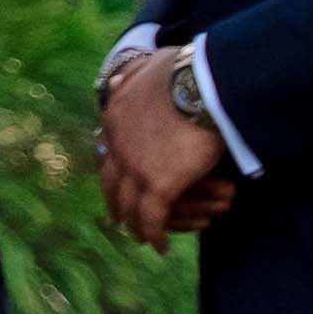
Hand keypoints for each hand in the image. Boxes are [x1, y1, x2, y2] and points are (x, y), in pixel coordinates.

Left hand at [94, 48, 237, 243]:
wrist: (204, 84)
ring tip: (142, 236)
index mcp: (115, 117)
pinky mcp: (160, 186)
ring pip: (129, 206)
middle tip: (120, 217)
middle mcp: (117, 145)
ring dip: (135, 224)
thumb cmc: (186, 71)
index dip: (114, 168)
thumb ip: (130, 77)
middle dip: (116, 202)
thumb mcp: (148, 67)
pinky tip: (159, 246)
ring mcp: (136, 168)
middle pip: (111, 184)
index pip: (108, 150)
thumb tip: (112, 81)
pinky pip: (152, 219)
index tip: (119, 179)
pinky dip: (155, 234)